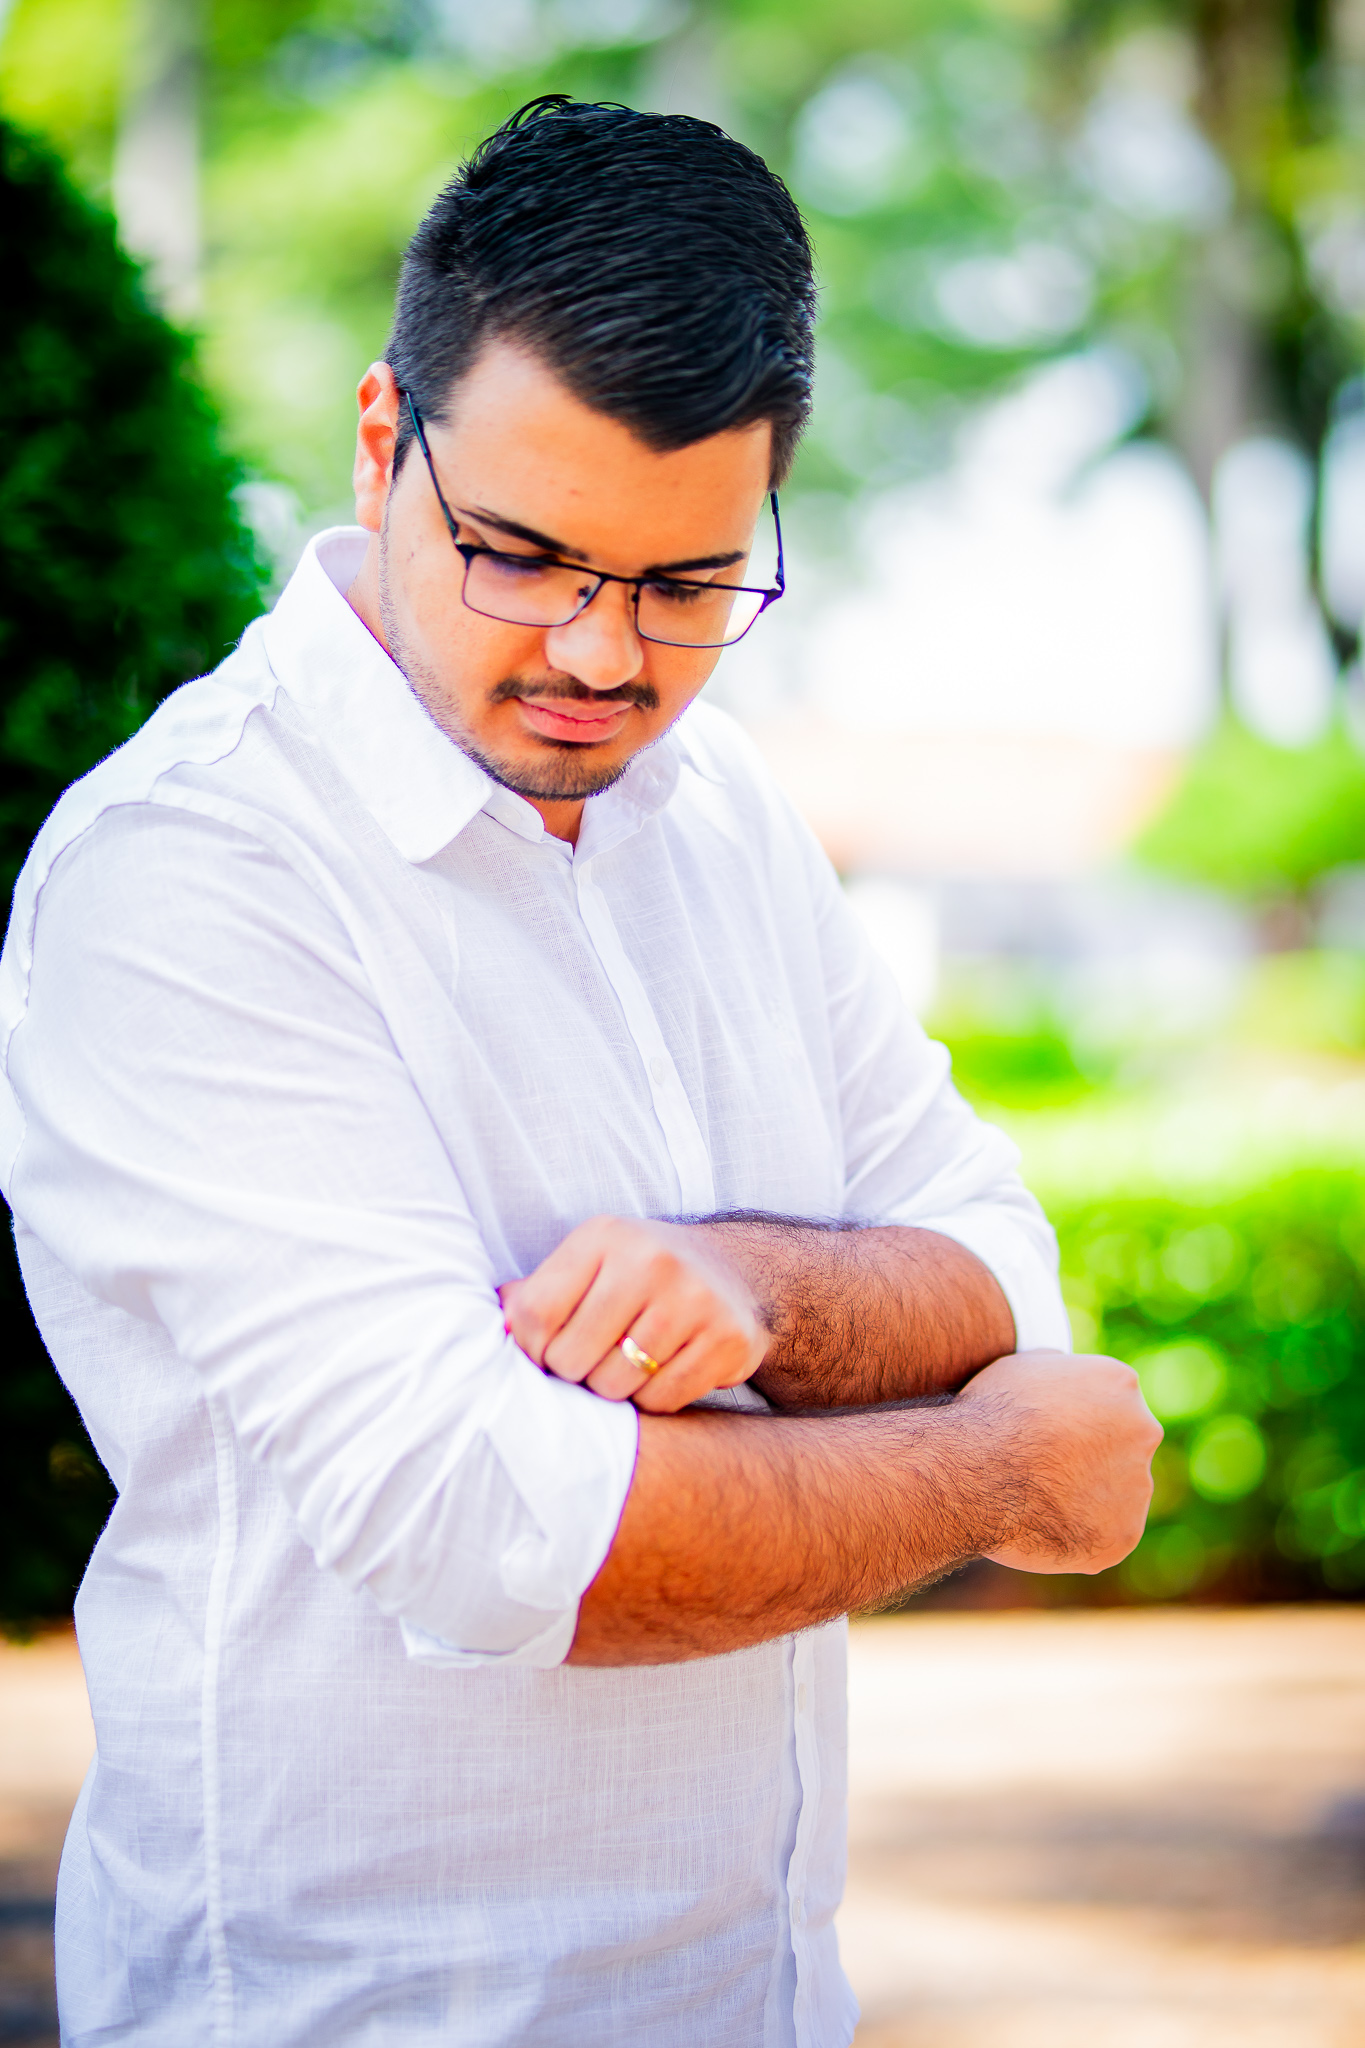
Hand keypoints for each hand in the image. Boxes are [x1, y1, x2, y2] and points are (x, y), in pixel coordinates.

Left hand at [500, 1217, 768, 1412]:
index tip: (544, 1352)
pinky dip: (654, 1399)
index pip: (535, 1313)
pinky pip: (662, 1399)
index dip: (530, 1348)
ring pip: (616, 1385)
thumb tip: (494, 1323)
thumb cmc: (639, 1274)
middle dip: (574, 1372)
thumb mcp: (588, 1263)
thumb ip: (537, 1293)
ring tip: (625, 1366)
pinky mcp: (727, 1338)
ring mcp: (694, 1299)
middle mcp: (651, 1261)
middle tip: (591, 1361)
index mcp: (604, 1237)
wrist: (732, 1272)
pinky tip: (661, 1371)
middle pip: (572, 1357)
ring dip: (613, 1389)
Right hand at [957, 1350, 1161, 1574]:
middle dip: (1091, 1458)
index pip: (1109, 1402)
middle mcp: (1143, 1429)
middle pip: (1121, 1447)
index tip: (1048, 1434)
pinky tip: (1042, 1528)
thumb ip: (1055, 1369)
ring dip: (1086, 1499)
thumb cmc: (991, 1415)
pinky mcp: (1124, 1534)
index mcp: (1120, 1382)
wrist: (978, 1471)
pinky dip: (1079, 1536)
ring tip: (1036, 1501)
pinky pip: (1104, 1536)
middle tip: (1044, 1470)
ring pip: (1116, 1495)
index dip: (1075, 1420)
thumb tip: (1062, 1372)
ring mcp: (1138, 1485)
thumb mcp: (1020, 1366)